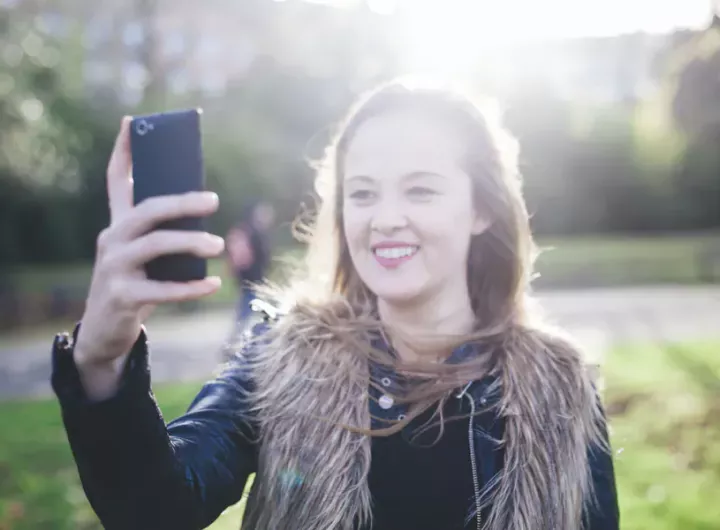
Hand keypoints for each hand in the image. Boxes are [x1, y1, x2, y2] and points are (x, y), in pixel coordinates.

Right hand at [74, 117, 224, 373]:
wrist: (105, 330)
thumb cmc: (135, 283)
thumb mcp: (145, 255)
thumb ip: (164, 233)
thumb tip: (204, 207)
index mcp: (118, 224)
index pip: (116, 180)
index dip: (123, 150)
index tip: (131, 121)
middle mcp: (111, 239)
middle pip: (147, 210)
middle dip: (181, 202)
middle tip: (214, 200)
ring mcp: (113, 267)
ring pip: (155, 245)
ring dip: (191, 243)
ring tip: (218, 245)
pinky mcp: (122, 296)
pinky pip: (162, 289)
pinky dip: (192, 288)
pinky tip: (215, 284)